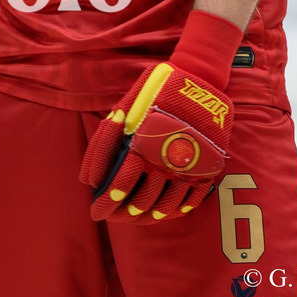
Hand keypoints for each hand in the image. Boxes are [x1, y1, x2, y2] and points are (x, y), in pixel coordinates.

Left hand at [80, 61, 232, 223]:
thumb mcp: (127, 108)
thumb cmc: (156, 92)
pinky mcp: (208, 167)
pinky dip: (177, 210)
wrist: (199, 79)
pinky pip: (192, 198)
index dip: (108, 200)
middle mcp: (167, 159)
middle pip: (143, 199)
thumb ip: (106, 142)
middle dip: (124, 213)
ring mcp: (190, 166)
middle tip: (114, 217)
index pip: (122, 182)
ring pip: (167, 204)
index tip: (98, 211)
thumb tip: (88, 178)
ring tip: (136, 216)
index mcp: (144, 142)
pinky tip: (166, 212)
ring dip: (149, 215)